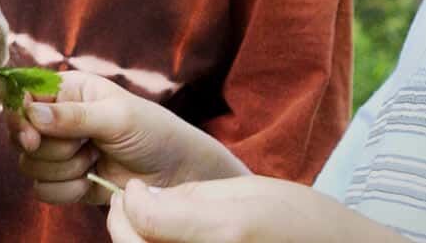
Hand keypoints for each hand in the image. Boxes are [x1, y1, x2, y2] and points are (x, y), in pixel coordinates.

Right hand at [4, 71, 248, 205]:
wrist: (176, 173)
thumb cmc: (153, 132)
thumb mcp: (117, 117)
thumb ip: (73, 116)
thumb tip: (32, 112)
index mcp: (68, 91)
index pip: (23, 97)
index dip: (20, 118)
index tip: (33, 136)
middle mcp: (58, 119)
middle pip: (21, 137)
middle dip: (53, 149)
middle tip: (85, 147)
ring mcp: (61, 152)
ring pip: (29, 166)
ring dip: (63, 169)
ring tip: (95, 160)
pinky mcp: (66, 181)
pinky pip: (43, 190)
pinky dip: (66, 191)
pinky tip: (91, 181)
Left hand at [107, 176, 402, 242]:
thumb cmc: (301, 223)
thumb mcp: (244, 197)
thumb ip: (186, 201)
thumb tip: (142, 200)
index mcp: (218, 237)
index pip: (141, 224)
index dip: (130, 203)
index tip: (136, 188)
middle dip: (124, 227)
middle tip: (128, 204)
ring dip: (138, 242)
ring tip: (143, 223)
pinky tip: (165, 238)